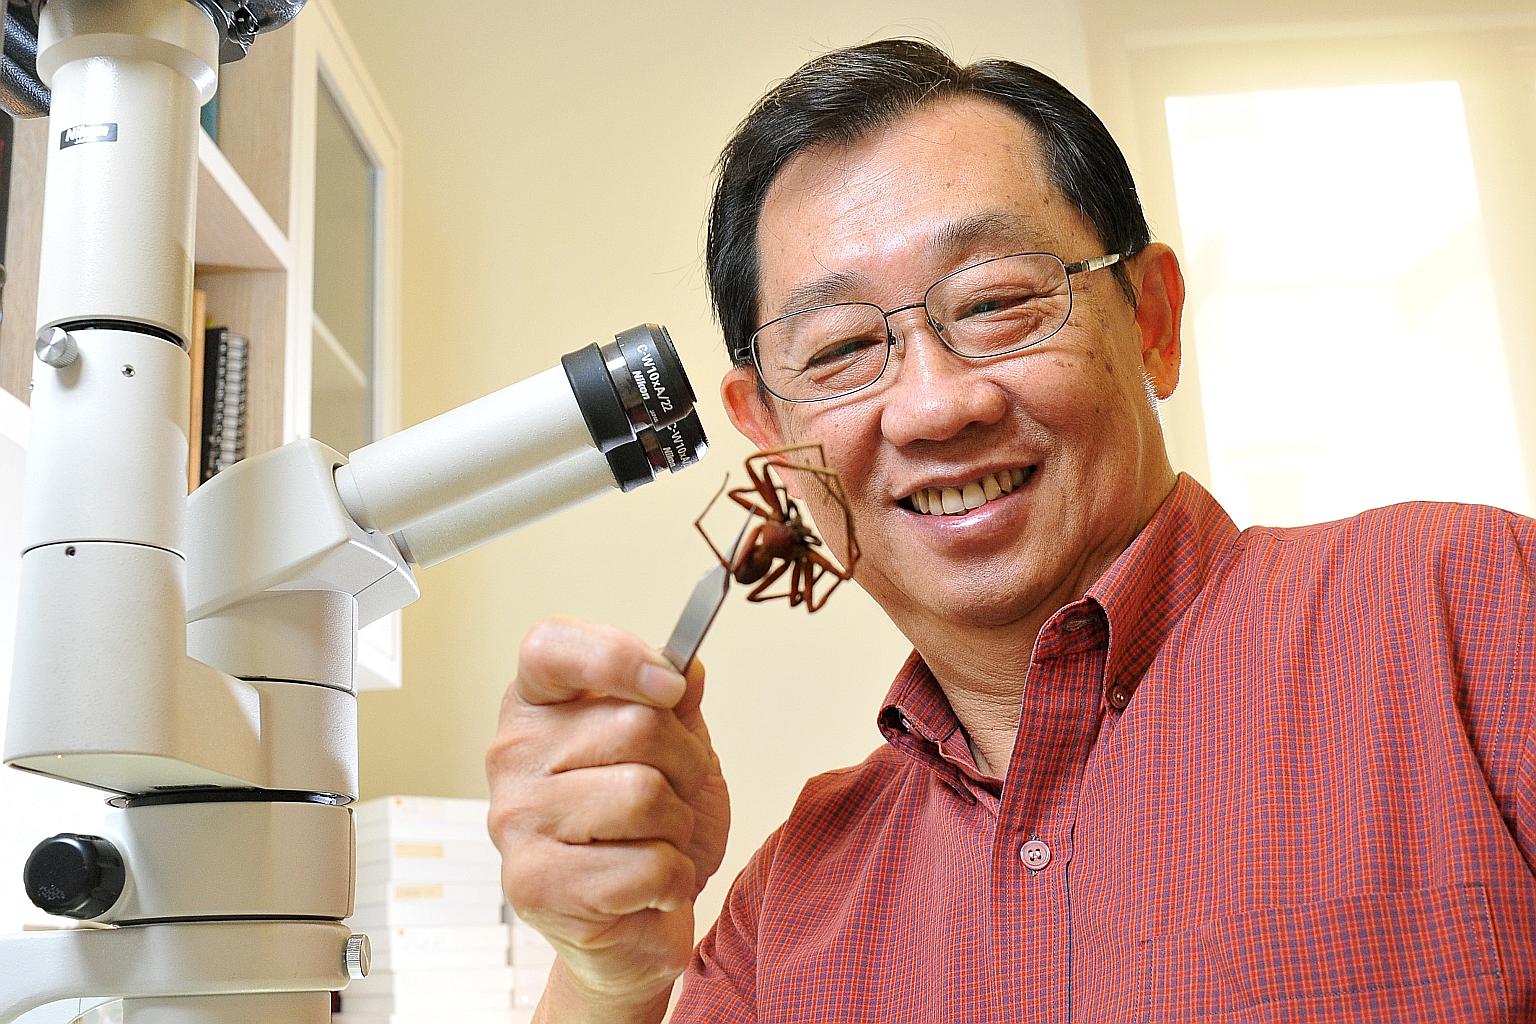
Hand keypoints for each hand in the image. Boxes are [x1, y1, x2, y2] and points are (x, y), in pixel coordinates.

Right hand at [487, 615, 730, 1007]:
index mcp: (536, 706)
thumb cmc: (648, 829)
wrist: (634, 926)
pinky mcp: (533, 885)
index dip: (617, 657)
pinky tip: (648, 887)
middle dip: (685, 765)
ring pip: (645, 795)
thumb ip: (676, 705)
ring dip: (678, 826)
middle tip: (675, 795)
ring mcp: (514, 821)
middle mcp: (511, 755)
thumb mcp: (676, 751)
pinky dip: (673, 879)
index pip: (551, 647)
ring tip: (656, 842)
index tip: (671, 685)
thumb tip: (687, 666)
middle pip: (635, 725)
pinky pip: (647, 864)